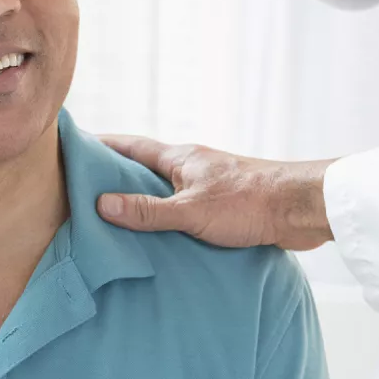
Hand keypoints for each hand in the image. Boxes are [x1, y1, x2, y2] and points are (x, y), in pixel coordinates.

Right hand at [97, 136, 334, 250]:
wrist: (301, 208)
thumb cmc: (248, 202)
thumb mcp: (190, 210)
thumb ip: (147, 210)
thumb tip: (102, 204)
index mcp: (179, 158)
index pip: (131, 146)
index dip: (104, 144)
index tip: (77, 143)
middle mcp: (190, 167)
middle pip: (145, 166)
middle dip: (117, 173)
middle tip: (86, 185)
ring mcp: (206, 184)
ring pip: (164, 188)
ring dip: (143, 197)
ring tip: (115, 215)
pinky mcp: (222, 205)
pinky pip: (182, 206)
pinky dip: (166, 216)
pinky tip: (159, 235)